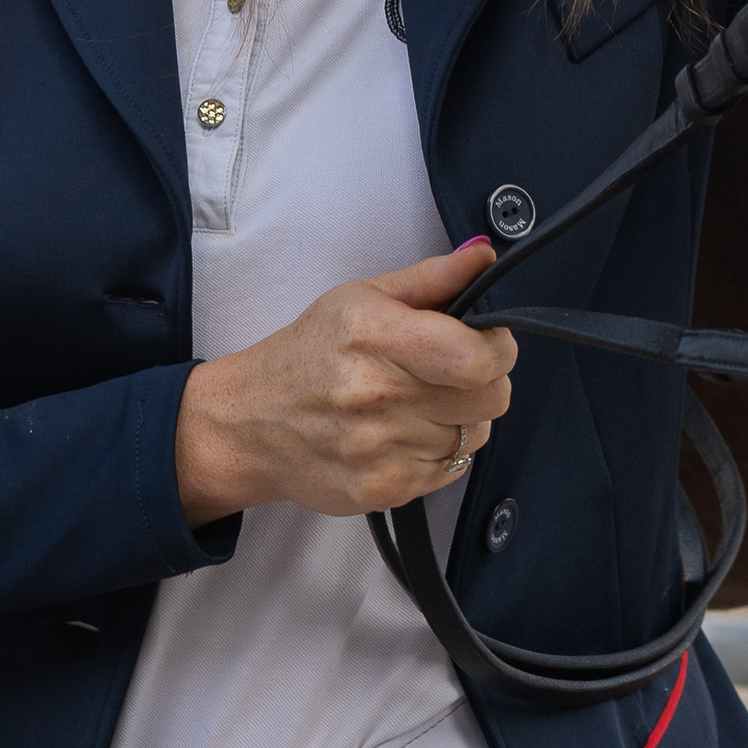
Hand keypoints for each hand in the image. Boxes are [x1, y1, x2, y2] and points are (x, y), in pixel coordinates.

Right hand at [174, 242, 515, 526]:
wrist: (248, 424)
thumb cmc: (310, 353)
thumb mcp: (363, 298)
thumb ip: (431, 277)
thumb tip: (485, 255)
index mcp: (375, 336)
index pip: (478, 358)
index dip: (498, 349)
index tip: (488, 343)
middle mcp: (376, 395)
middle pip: (490, 399)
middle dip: (485, 382)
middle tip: (452, 373)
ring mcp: (378, 449)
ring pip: (474, 436)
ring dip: (460, 419)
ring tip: (417, 404)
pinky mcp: (381, 491)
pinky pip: (450, 471)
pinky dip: (438, 453)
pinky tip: (402, 434)